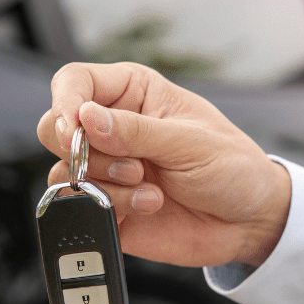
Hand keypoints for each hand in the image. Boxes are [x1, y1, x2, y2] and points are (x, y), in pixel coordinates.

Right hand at [37, 62, 291, 267]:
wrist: (249, 221)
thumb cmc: (232, 167)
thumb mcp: (190, 142)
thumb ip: (135, 131)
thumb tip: (85, 118)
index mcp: (132, 93)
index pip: (74, 81)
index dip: (65, 102)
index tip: (75, 128)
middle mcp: (112, 127)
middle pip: (54, 128)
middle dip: (83, 151)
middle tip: (129, 165)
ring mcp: (107, 169)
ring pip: (64, 171)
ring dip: (105, 183)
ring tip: (149, 187)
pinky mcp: (106, 206)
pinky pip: (81, 207)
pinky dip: (112, 208)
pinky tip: (149, 205)